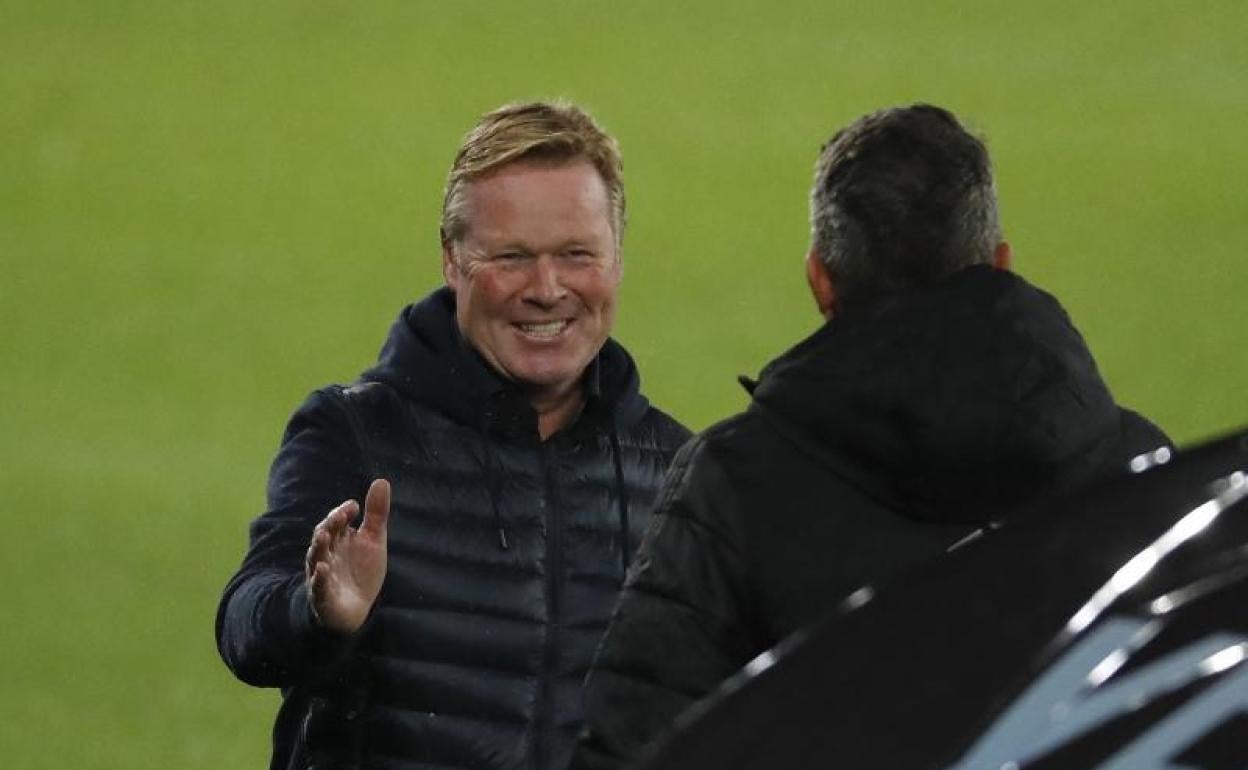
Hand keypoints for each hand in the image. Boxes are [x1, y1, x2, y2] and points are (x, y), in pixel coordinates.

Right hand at [305, 478, 390, 633]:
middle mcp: (326, 554)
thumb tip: (381, 480)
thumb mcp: (373, 540)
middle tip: (339, 516)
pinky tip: (322, 569)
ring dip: (319, 547)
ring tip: (323, 536)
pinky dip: (319, 578)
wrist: (356, 608)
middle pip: (323, 536)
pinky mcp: (323, 596)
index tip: (354, 507)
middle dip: (330, 525)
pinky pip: (318, 586)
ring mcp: (322, 575)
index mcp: (338, 539)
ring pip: (316, 558)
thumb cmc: (361, 570)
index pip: (336, 521)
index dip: (342, 513)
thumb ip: (376, 513)